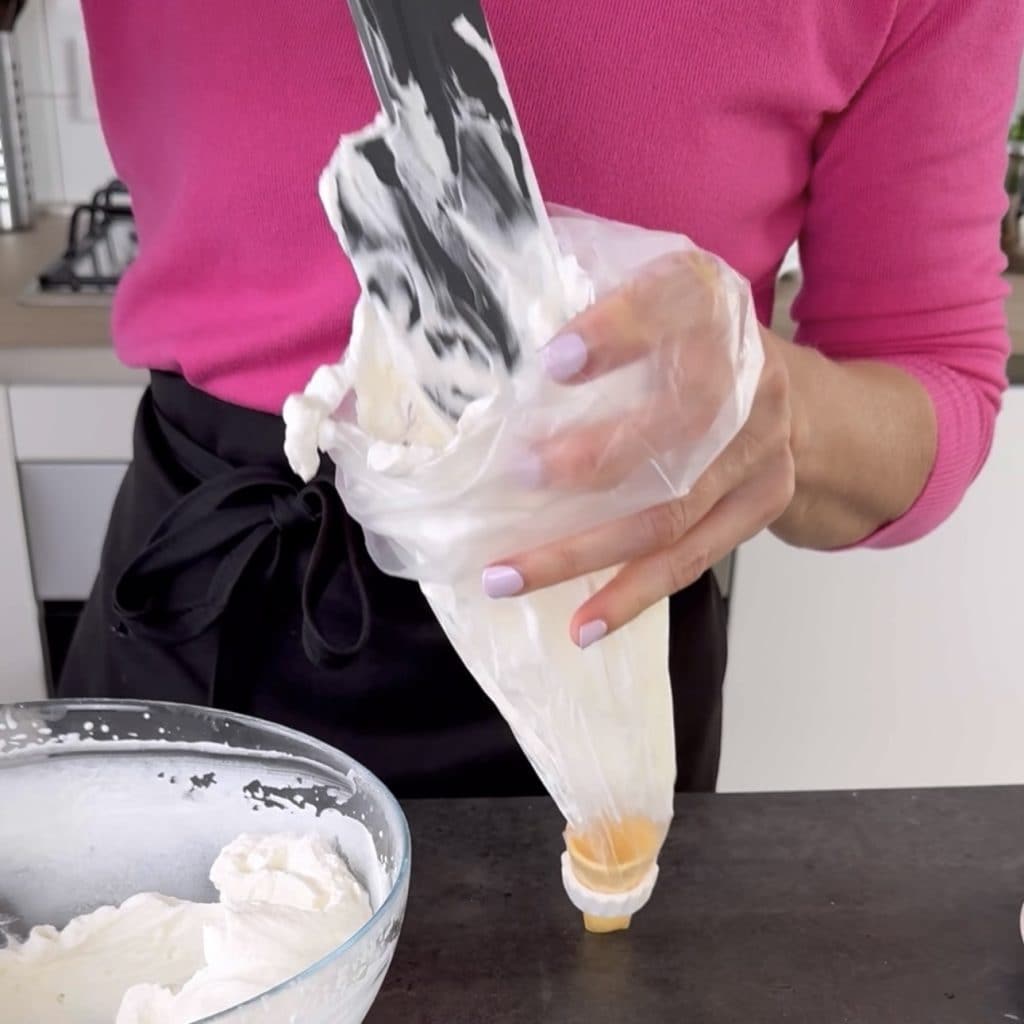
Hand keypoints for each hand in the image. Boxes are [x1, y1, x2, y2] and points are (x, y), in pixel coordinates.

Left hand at [482, 251, 797, 647]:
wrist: (790, 391)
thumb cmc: (691, 340)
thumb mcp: (656, 292)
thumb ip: (596, 296)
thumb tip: (497, 333)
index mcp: (714, 306)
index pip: (674, 305)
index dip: (619, 331)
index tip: (556, 361)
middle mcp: (752, 378)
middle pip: (683, 425)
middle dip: (598, 458)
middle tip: (519, 477)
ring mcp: (762, 450)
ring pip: (673, 511)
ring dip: (587, 550)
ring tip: (509, 575)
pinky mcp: (761, 505)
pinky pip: (693, 558)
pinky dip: (633, 595)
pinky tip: (584, 622)